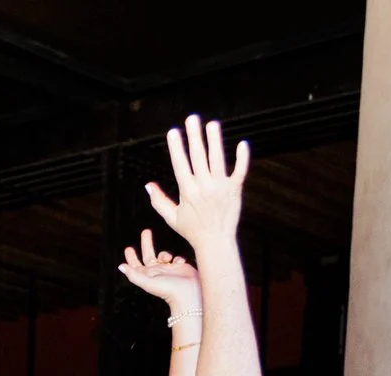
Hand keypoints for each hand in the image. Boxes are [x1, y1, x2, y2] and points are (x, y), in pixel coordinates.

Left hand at [117, 228, 201, 313]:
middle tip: (146, 231)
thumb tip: (120, 266)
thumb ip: (134, 275)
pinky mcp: (180, 268)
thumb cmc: (168, 290)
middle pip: (149, 255)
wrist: (189, 293)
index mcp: (147, 276)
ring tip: (168, 258)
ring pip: (163, 255)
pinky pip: (177, 258)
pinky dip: (178, 258)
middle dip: (147, 243)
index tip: (129, 248)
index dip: (132, 257)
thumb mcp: (148, 282)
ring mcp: (168, 270)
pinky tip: (180, 263)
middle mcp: (157, 272)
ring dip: (165, 254)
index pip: (136, 265)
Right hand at [145, 114, 247, 253]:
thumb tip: (147, 185)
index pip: (180, 164)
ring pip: (217, 159)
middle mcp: (204, 187)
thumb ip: (159, 200)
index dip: (176, 147)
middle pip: (198, 157)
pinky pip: (239, 171)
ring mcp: (220, 187)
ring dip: (215, 140)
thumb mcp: (171, 217)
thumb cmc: (192, 230)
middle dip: (194, 136)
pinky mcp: (235, 190)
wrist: (215, 242)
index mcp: (187, 192)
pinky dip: (242, 158)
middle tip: (192, 118)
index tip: (173, 131)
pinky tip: (242, 144)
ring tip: (212, 124)